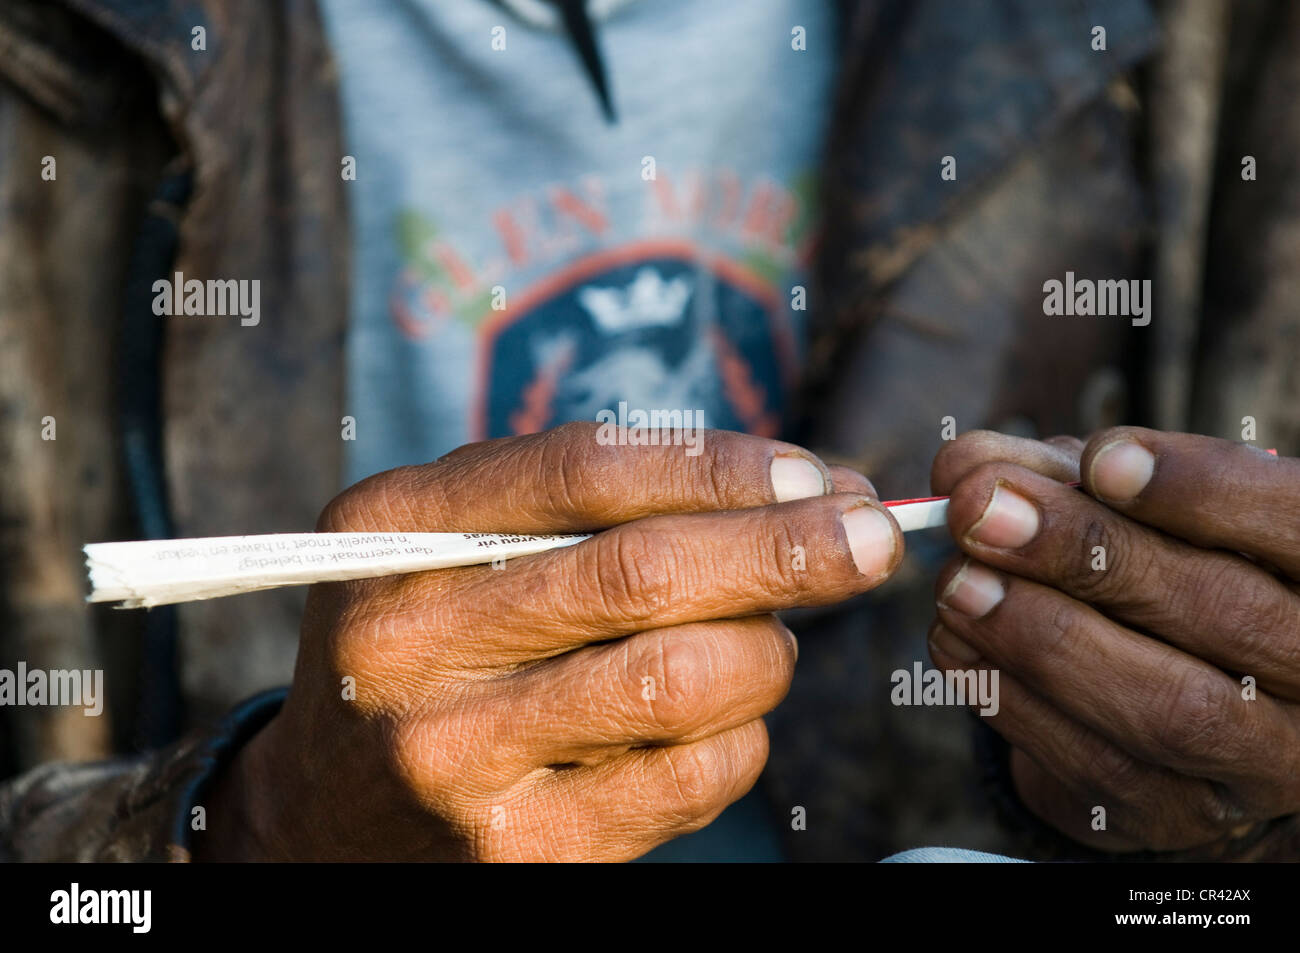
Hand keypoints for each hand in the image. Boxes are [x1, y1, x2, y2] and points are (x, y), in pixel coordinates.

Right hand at [197, 423, 900, 860]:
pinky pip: (691, 780)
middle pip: (642, 575)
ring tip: (772, 636)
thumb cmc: (425, 646)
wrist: (331, 815)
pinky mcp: (524, 852)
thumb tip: (793, 485)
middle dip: (786, 548)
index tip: (813, 472)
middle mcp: (409, 646)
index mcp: (391, 536)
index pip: (582, 472)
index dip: (718, 465)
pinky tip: (730, 719)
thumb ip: (579, 499)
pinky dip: (746, 737)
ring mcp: (461, 760)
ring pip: (682, 680)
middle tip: (871, 535)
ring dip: (768, 649)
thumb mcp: (449, 545)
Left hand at [928, 428, 1299, 851]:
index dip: (1202, 491)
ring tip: (959, 582)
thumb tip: (968, 469)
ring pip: (1167, 709)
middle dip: (1088, 554)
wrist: (1166, 691)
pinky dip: (1013, 699)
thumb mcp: (1118, 502)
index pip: (1296, 524)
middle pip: (1226, 614)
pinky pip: (1099, 768)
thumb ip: (1054, 474)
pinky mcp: (1180, 815)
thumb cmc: (1146, 569)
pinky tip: (958, 641)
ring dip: (1042, 636)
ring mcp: (1261, 762)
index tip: (1101, 459)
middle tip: (982, 512)